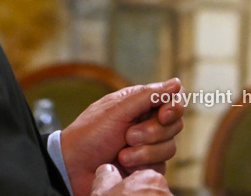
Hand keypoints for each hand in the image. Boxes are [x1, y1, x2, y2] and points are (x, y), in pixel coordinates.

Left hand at [62, 78, 184, 195]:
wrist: (73, 168)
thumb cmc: (90, 134)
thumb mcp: (118, 110)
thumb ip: (148, 96)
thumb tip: (176, 83)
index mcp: (140, 103)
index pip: (172, 100)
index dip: (173, 108)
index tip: (163, 115)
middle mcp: (146, 122)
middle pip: (174, 125)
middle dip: (152, 133)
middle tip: (128, 136)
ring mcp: (148, 146)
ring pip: (170, 147)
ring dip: (145, 153)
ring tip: (122, 155)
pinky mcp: (146, 166)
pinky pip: (161, 167)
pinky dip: (143, 166)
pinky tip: (125, 167)